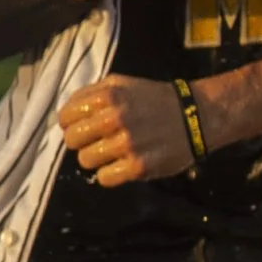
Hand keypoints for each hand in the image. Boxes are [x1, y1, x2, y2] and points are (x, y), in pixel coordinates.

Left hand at [55, 75, 202, 185]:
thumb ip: (90, 93)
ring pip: (85, 161)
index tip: (80, 127)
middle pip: (72, 140)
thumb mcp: (120, 83)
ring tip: (110, 153)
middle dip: (80, 142)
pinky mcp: (138, 166)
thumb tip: (65, 113)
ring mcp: (126, 144)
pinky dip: (109, 174)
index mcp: (107, 96)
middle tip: (95, 141)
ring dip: (95, 159)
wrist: (195, 116)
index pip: (65, 117)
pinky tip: (120, 165)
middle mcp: (114, 118)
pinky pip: (104, 178)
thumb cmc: (152, 99)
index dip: (69, 123)